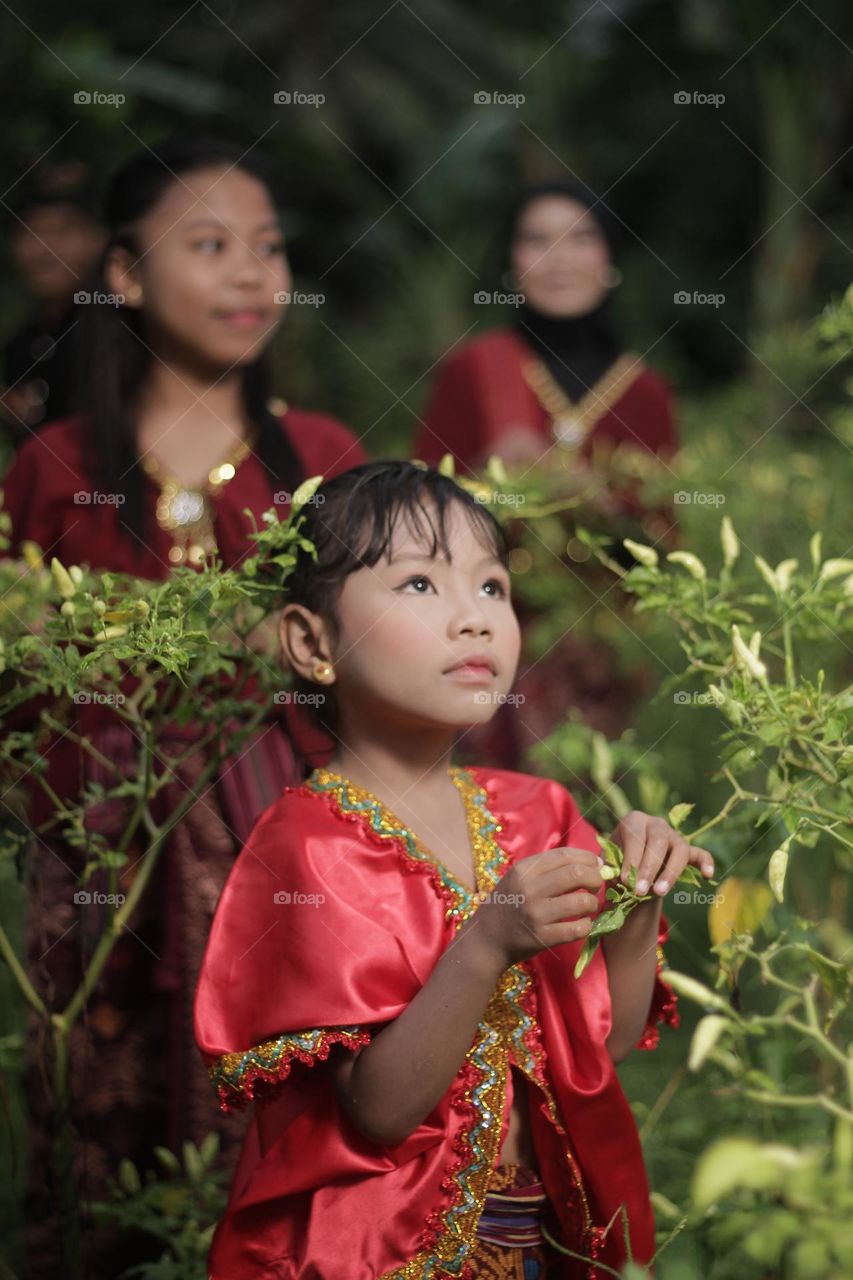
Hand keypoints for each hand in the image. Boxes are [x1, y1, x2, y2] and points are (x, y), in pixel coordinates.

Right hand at [473, 846, 601, 967]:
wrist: (485, 940)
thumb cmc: (507, 905)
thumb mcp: (518, 878)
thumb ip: (547, 869)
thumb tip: (592, 862)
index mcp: (523, 869)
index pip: (564, 855)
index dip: (587, 858)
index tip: (597, 865)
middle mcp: (529, 888)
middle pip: (577, 874)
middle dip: (595, 878)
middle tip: (596, 886)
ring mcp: (535, 914)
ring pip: (582, 902)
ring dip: (592, 904)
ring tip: (588, 906)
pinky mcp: (542, 937)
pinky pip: (577, 929)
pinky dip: (587, 926)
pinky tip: (582, 924)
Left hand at [611, 811, 714, 897]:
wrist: (630, 870)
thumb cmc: (617, 863)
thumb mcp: (609, 862)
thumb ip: (610, 866)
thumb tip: (610, 872)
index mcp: (633, 821)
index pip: (635, 835)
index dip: (631, 858)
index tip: (625, 880)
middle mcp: (656, 824)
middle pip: (658, 841)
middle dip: (648, 868)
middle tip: (639, 891)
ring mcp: (674, 835)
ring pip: (680, 848)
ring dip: (670, 872)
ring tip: (659, 892)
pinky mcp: (688, 850)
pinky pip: (701, 853)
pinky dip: (705, 863)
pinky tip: (708, 875)